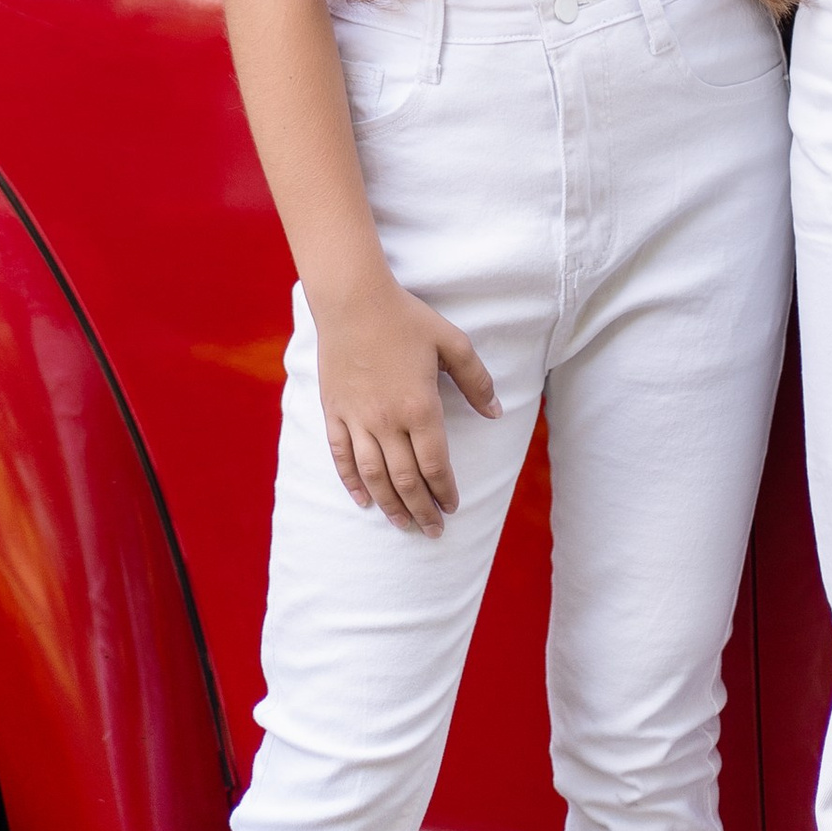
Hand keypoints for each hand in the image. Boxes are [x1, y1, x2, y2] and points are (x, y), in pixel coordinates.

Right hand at [313, 275, 501, 533]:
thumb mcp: (452, 342)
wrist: (352, 298)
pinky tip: (363, 500)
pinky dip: (352, 482)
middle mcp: (388, 421)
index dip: (445, 492)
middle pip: (406, 480)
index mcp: (420, 408)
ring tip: (402, 525)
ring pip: (374, 476)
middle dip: (422, 511)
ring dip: (390, 506)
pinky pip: (342, 456)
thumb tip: (496, 413)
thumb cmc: (405, 317)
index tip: (452, 508)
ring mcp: (358, 418)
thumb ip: (477, 380)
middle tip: (432, 531)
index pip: (435, 466)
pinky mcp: (335, 411)